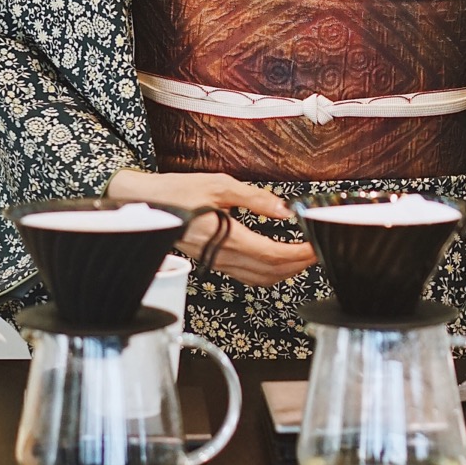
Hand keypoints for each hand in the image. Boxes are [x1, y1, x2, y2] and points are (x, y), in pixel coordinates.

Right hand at [106, 169, 315, 287]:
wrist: (147, 205)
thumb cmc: (178, 191)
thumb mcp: (219, 184)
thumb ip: (254, 198)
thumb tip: (283, 209)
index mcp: (225, 237)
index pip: (272, 255)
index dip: (299, 253)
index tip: (316, 244)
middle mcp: (222, 256)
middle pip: (271, 272)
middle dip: (299, 264)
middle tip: (318, 249)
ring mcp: (217, 262)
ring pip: (260, 279)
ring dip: (286, 271)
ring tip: (304, 255)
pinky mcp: (214, 262)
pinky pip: (247, 276)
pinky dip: (269, 272)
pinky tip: (278, 260)